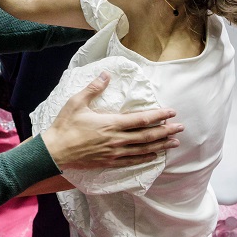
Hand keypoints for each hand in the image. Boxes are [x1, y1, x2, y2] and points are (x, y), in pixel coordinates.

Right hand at [41, 73, 183, 169]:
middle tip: (180, 128)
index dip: (158, 115)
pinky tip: (154, 156)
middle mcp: (116, 139)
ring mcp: (114, 152)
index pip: (141, 119)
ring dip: (160, 145)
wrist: (55, 151)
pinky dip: (145, 158)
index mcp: (111, 123)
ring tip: (174, 143)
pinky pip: (132, 161)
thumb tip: (105, 74)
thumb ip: (93, 88)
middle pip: (147, 136)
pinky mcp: (109, 162)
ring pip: (143, 149)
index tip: (171, 112)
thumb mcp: (77, 102)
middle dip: (166, 131)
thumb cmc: (65, 125)